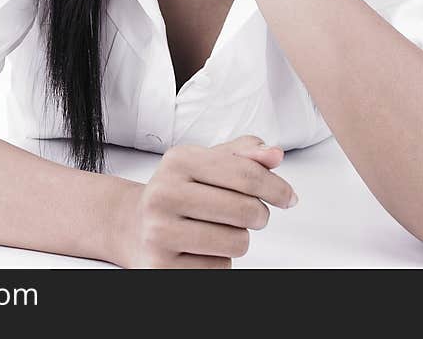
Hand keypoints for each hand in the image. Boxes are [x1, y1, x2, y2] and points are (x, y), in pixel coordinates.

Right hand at [117, 135, 297, 268]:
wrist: (133, 226)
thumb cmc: (179, 191)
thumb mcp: (206, 163)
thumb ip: (244, 154)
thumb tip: (275, 154)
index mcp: (178, 160)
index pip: (245, 173)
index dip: (276, 187)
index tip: (289, 198)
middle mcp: (164, 193)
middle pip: (246, 211)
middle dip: (258, 215)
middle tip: (248, 213)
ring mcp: (159, 232)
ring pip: (237, 243)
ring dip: (238, 239)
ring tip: (219, 229)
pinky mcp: (160, 268)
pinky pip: (219, 268)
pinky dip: (219, 260)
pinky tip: (200, 248)